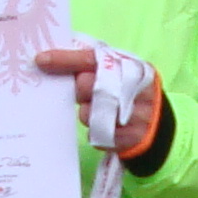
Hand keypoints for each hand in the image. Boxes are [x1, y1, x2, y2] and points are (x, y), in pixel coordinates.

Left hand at [37, 43, 161, 154]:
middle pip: (87, 85)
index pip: (92, 58)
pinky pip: (95, 134)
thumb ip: (96, 63)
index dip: (65, 59)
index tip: (41, 60)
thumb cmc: (130, 92)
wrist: (157, 126)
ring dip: (87, 113)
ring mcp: (133, 116)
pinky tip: (107, 126)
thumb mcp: (122, 70)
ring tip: (100, 111)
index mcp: (131, 65)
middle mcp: (133, 88)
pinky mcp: (128, 139)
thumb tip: (54, 58)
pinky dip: (95, 130)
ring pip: (88, 113)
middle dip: (79, 90)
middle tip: (85, 92)